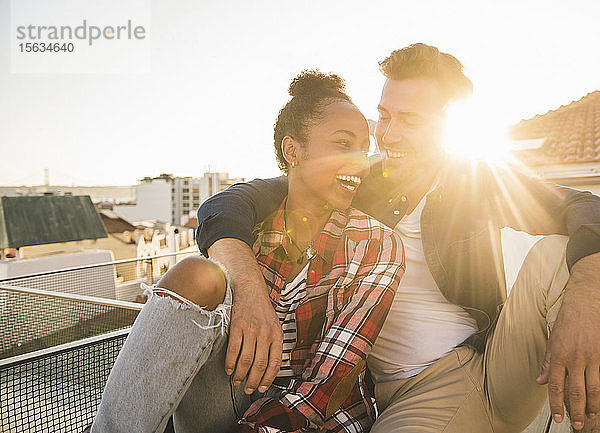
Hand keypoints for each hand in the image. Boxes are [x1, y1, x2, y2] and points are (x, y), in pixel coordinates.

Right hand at [226, 284, 282, 393]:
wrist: (250, 288)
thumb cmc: (262, 309)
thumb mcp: (275, 324)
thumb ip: (274, 343)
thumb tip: (270, 366)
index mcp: (277, 334)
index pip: (275, 362)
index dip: (268, 378)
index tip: (262, 387)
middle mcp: (265, 333)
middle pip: (259, 365)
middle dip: (253, 381)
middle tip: (248, 389)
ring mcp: (251, 330)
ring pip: (246, 360)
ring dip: (240, 374)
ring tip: (237, 380)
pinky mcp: (237, 326)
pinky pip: (233, 349)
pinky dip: (230, 363)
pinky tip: (229, 369)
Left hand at [536, 252, 599, 430]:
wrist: (586, 299)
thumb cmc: (569, 318)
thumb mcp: (553, 338)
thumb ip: (547, 361)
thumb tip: (539, 380)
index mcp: (558, 354)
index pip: (554, 384)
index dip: (555, 403)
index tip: (558, 416)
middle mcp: (574, 357)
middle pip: (575, 391)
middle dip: (576, 411)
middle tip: (577, 424)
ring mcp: (592, 356)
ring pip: (594, 388)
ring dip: (593, 406)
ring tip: (591, 417)